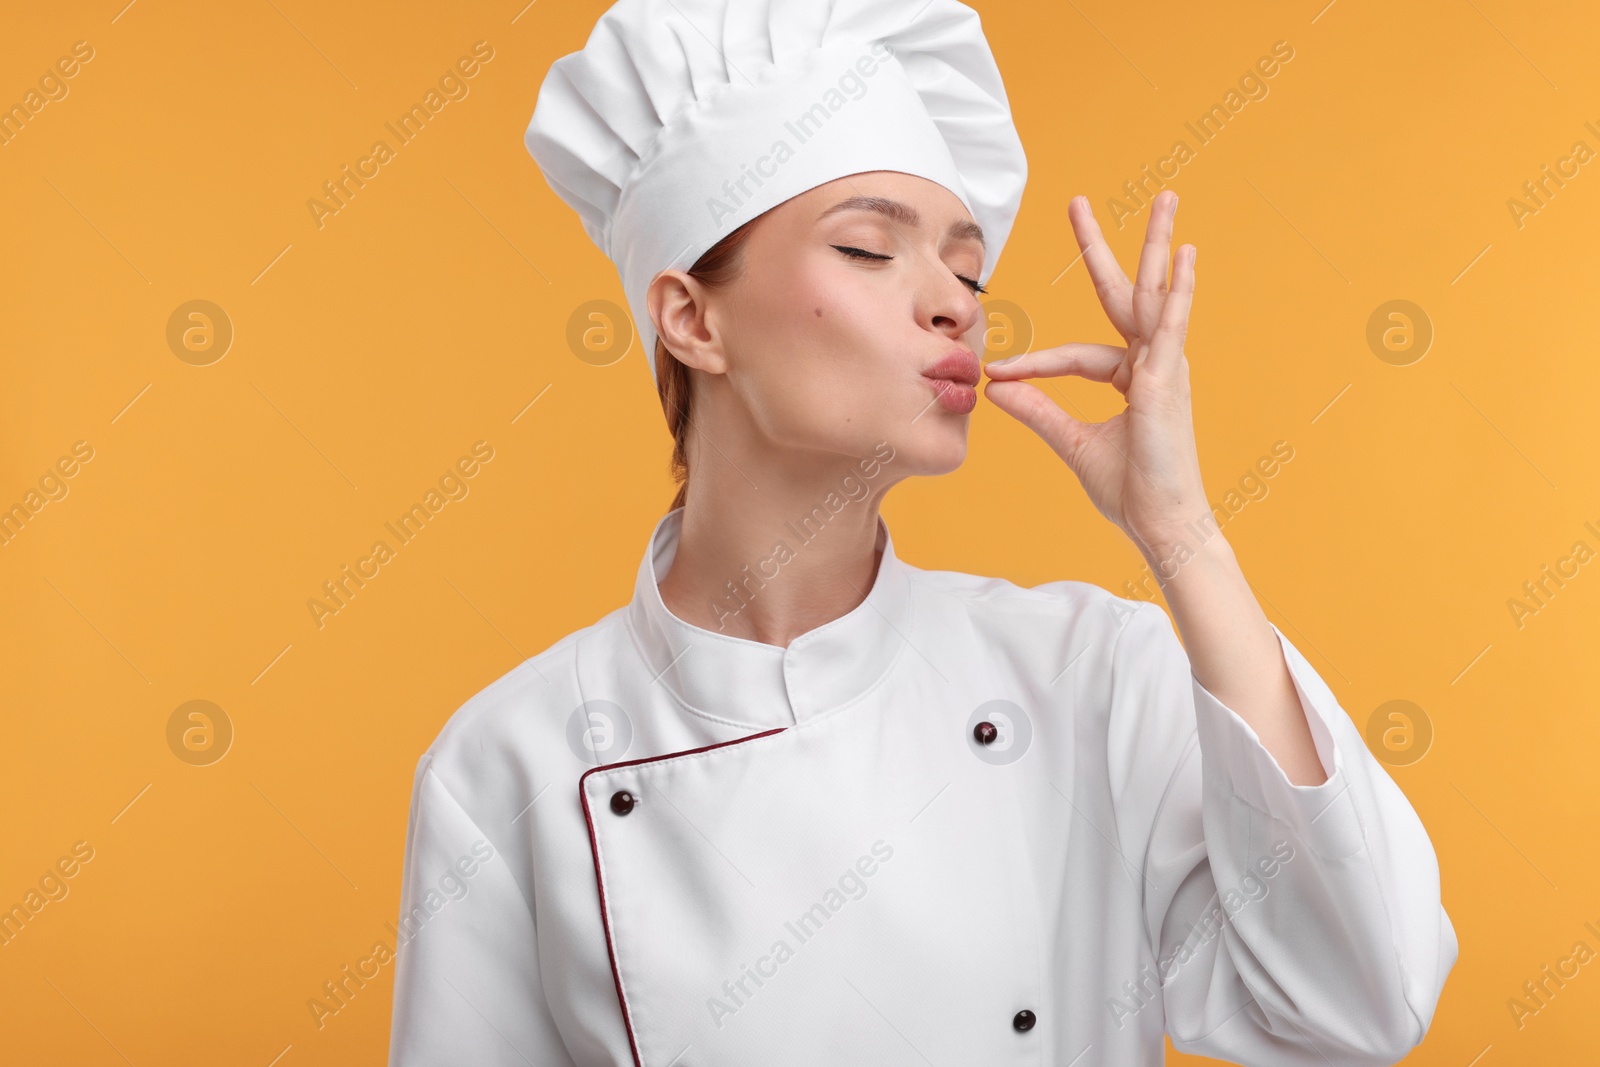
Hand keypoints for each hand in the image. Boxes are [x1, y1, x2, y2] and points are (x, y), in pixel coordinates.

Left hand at [983, 190, 1208, 563]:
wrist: (1159, 525)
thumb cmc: (1130, 490)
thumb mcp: (1072, 443)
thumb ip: (1038, 410)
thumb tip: (997, 387)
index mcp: (1134, 378)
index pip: (1077, 355)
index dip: (1035, 364)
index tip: (996, 373)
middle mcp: (1155, 364)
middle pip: (1125, 294)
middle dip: (1103, 248)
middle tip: (1079, 203)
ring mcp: (1167, 368)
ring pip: (1154, 295)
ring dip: (1158, 245)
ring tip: (1166, 199)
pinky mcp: (1169, 380)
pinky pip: (1170, 326)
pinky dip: (1178, 290)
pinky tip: (1185, 255)